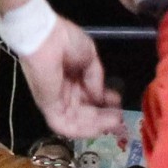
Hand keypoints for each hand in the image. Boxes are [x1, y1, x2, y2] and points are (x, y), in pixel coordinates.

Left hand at [22, 17, 118, 138]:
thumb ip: (96, 78)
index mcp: (72, 78)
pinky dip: (83, 130)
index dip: (105, 104)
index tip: (118, 105)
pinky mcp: (48, 107)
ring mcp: (55, 101)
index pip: (89, 98)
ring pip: (77, 122)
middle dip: (104, 118)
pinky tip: (100, 128)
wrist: (46, 37)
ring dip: (97, 126)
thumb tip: (100, 97)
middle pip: (85, 113)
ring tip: (115, 124)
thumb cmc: (66, 40)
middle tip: (120, 121)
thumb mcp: (90, 55)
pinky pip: (65, 125)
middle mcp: (64, 92)